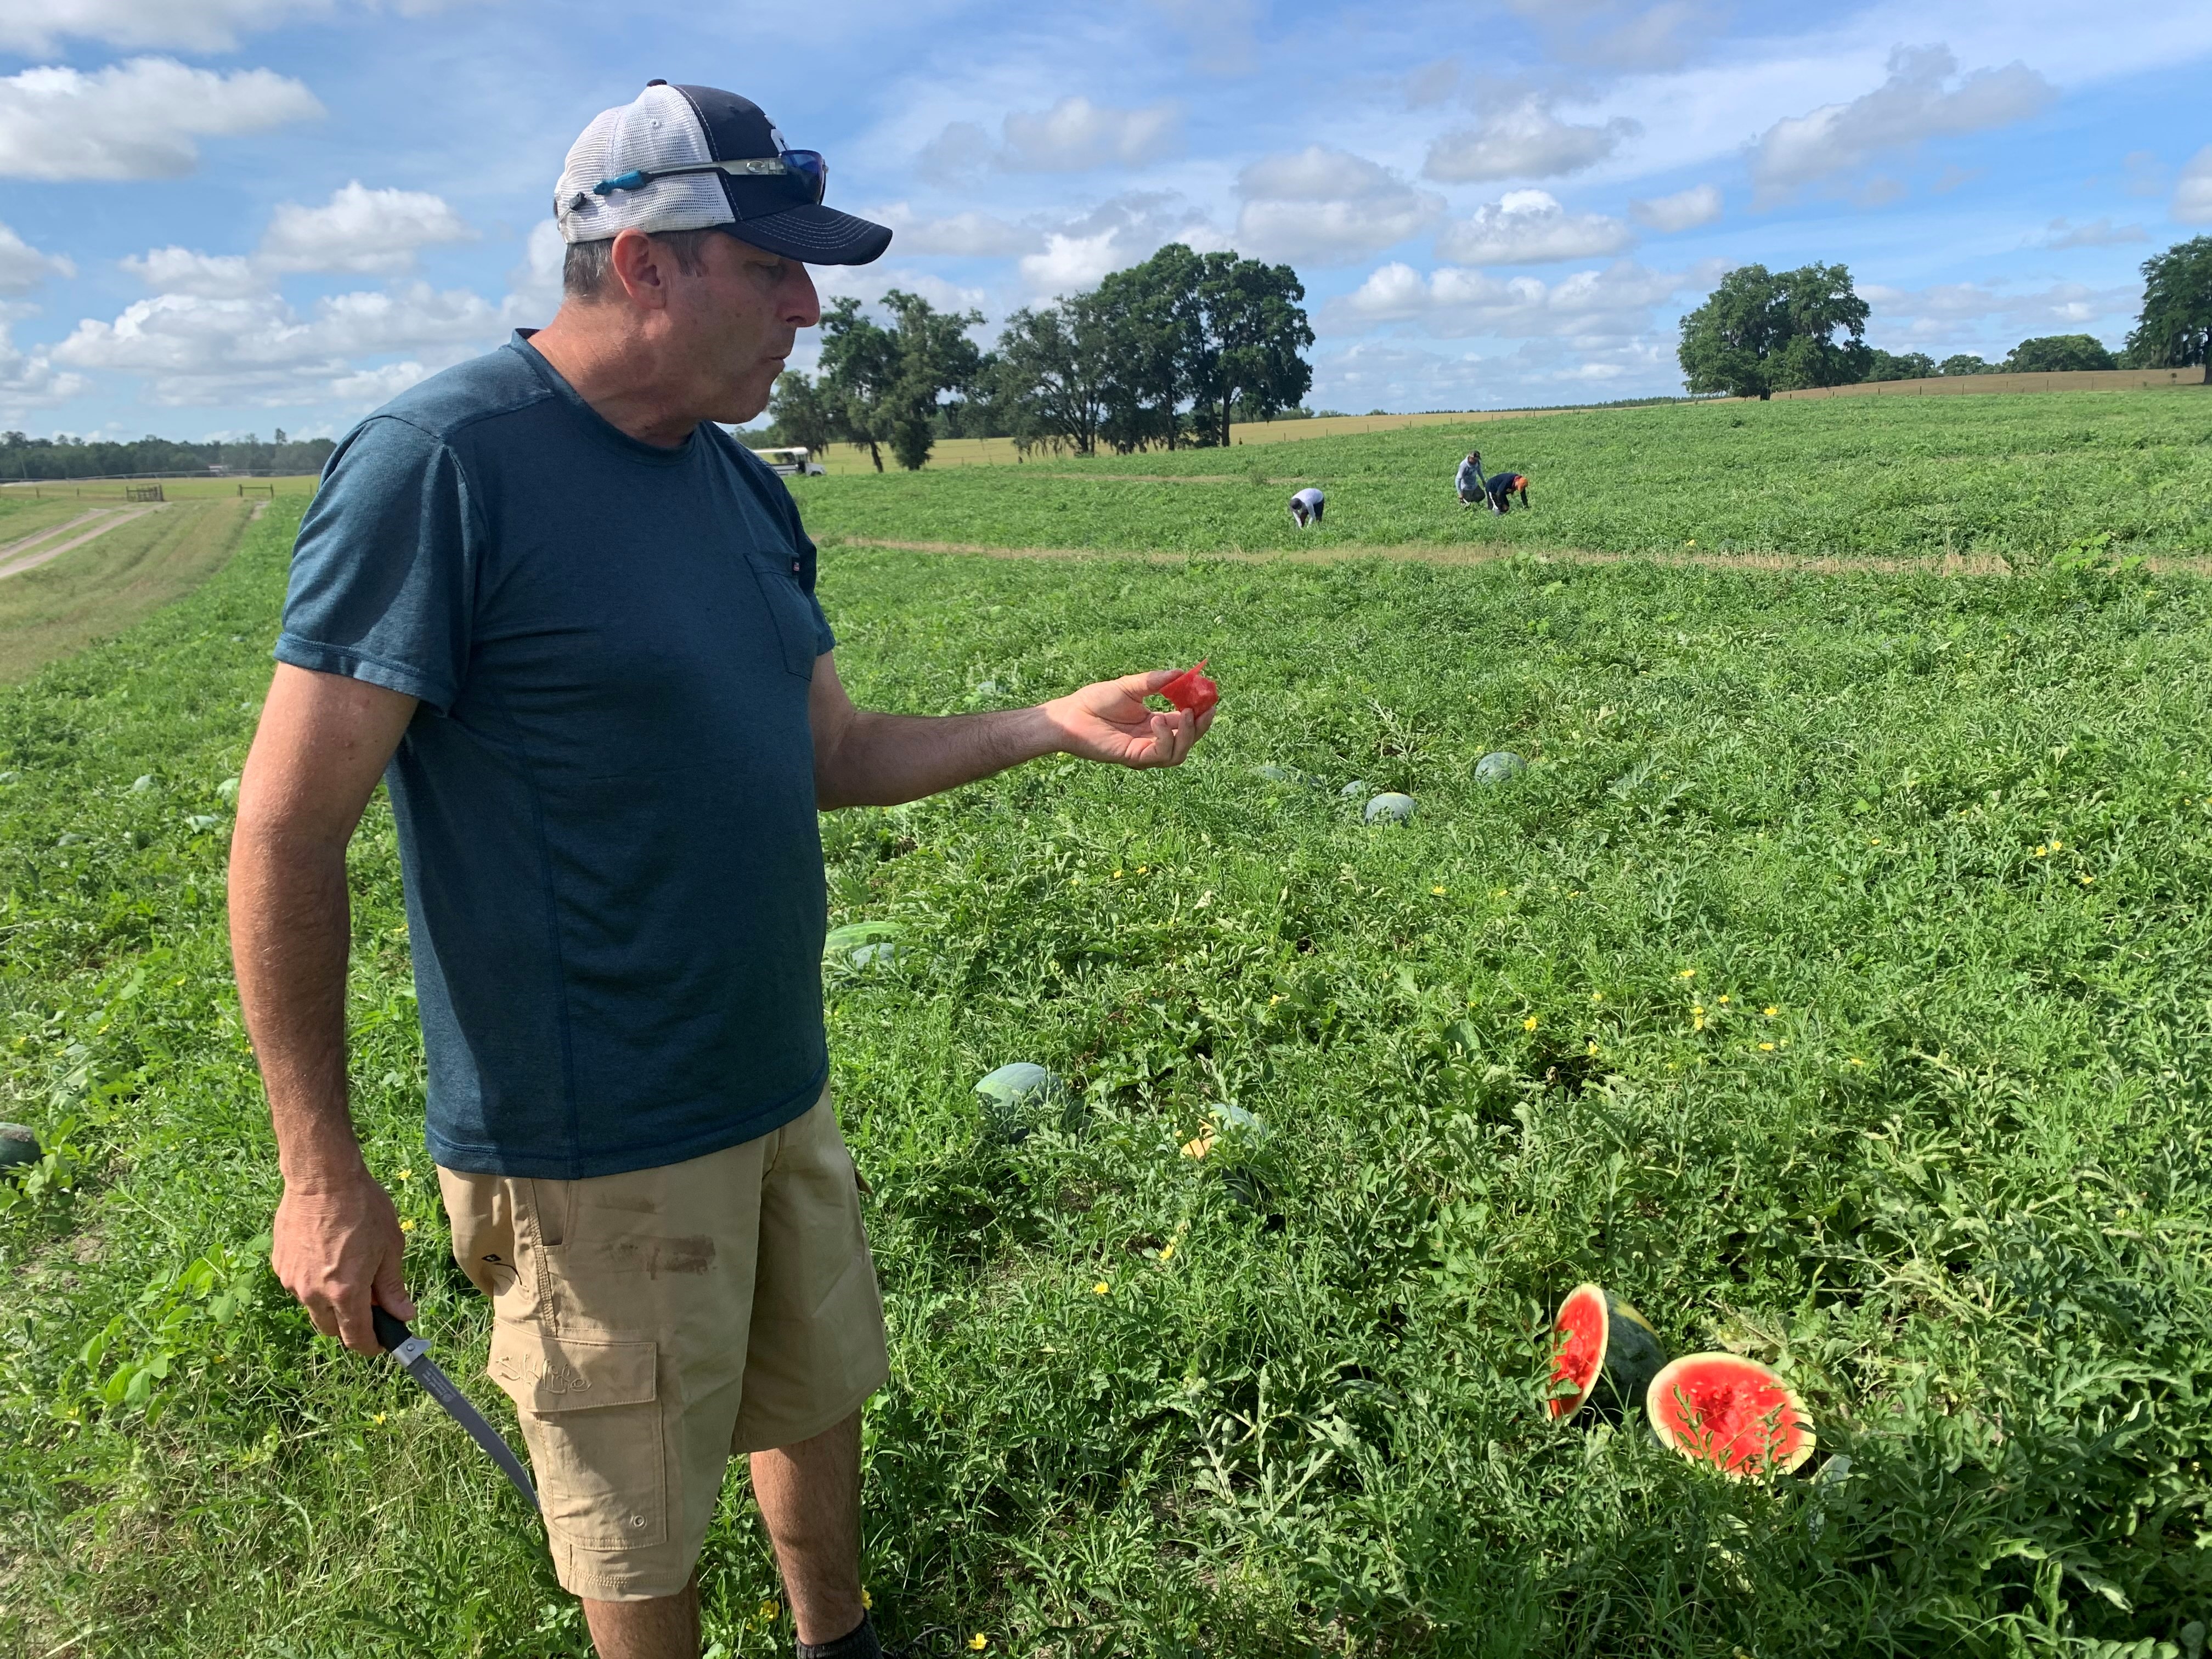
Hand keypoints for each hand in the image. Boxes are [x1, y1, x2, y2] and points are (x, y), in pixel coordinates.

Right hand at [271, 1168, 415, 1354]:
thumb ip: (393, 1287)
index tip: (382, 1343)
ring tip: (350, 1271)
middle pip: (332, 1329)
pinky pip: (299, 1286)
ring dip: (332, 1303)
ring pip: (314, 1308)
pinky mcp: (279, 1264)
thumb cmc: (362, 1208)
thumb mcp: (390, 1247)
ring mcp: (291, 1279)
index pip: (356, 1337)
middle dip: (352, 1325)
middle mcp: (313, 1293)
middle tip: (371, 1304)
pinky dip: (315, 1283)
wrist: (322, 1178)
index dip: (371, 1345)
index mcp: (344, 1292)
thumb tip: (403, 1315)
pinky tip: (328, 1257)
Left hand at [1040, 670, 1214, 768]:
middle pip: (1188, 740)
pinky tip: (1159, 721)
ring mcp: (1145, 751)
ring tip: (1185, 712)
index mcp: (1155, 723)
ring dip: (1187, 734)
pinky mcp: (1134, 758)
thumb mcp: (1130, 686)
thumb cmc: (1095, 700)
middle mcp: (1153, 739)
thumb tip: (1181, 671)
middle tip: (1206, 709)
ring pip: (1179, 752)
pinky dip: (1165, 739)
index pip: (1186, 722)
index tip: (1212, 698)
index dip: (1201, 713)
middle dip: (1201, 726)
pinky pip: (1160, 754)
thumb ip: (1155, 681)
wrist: (1071, 715)